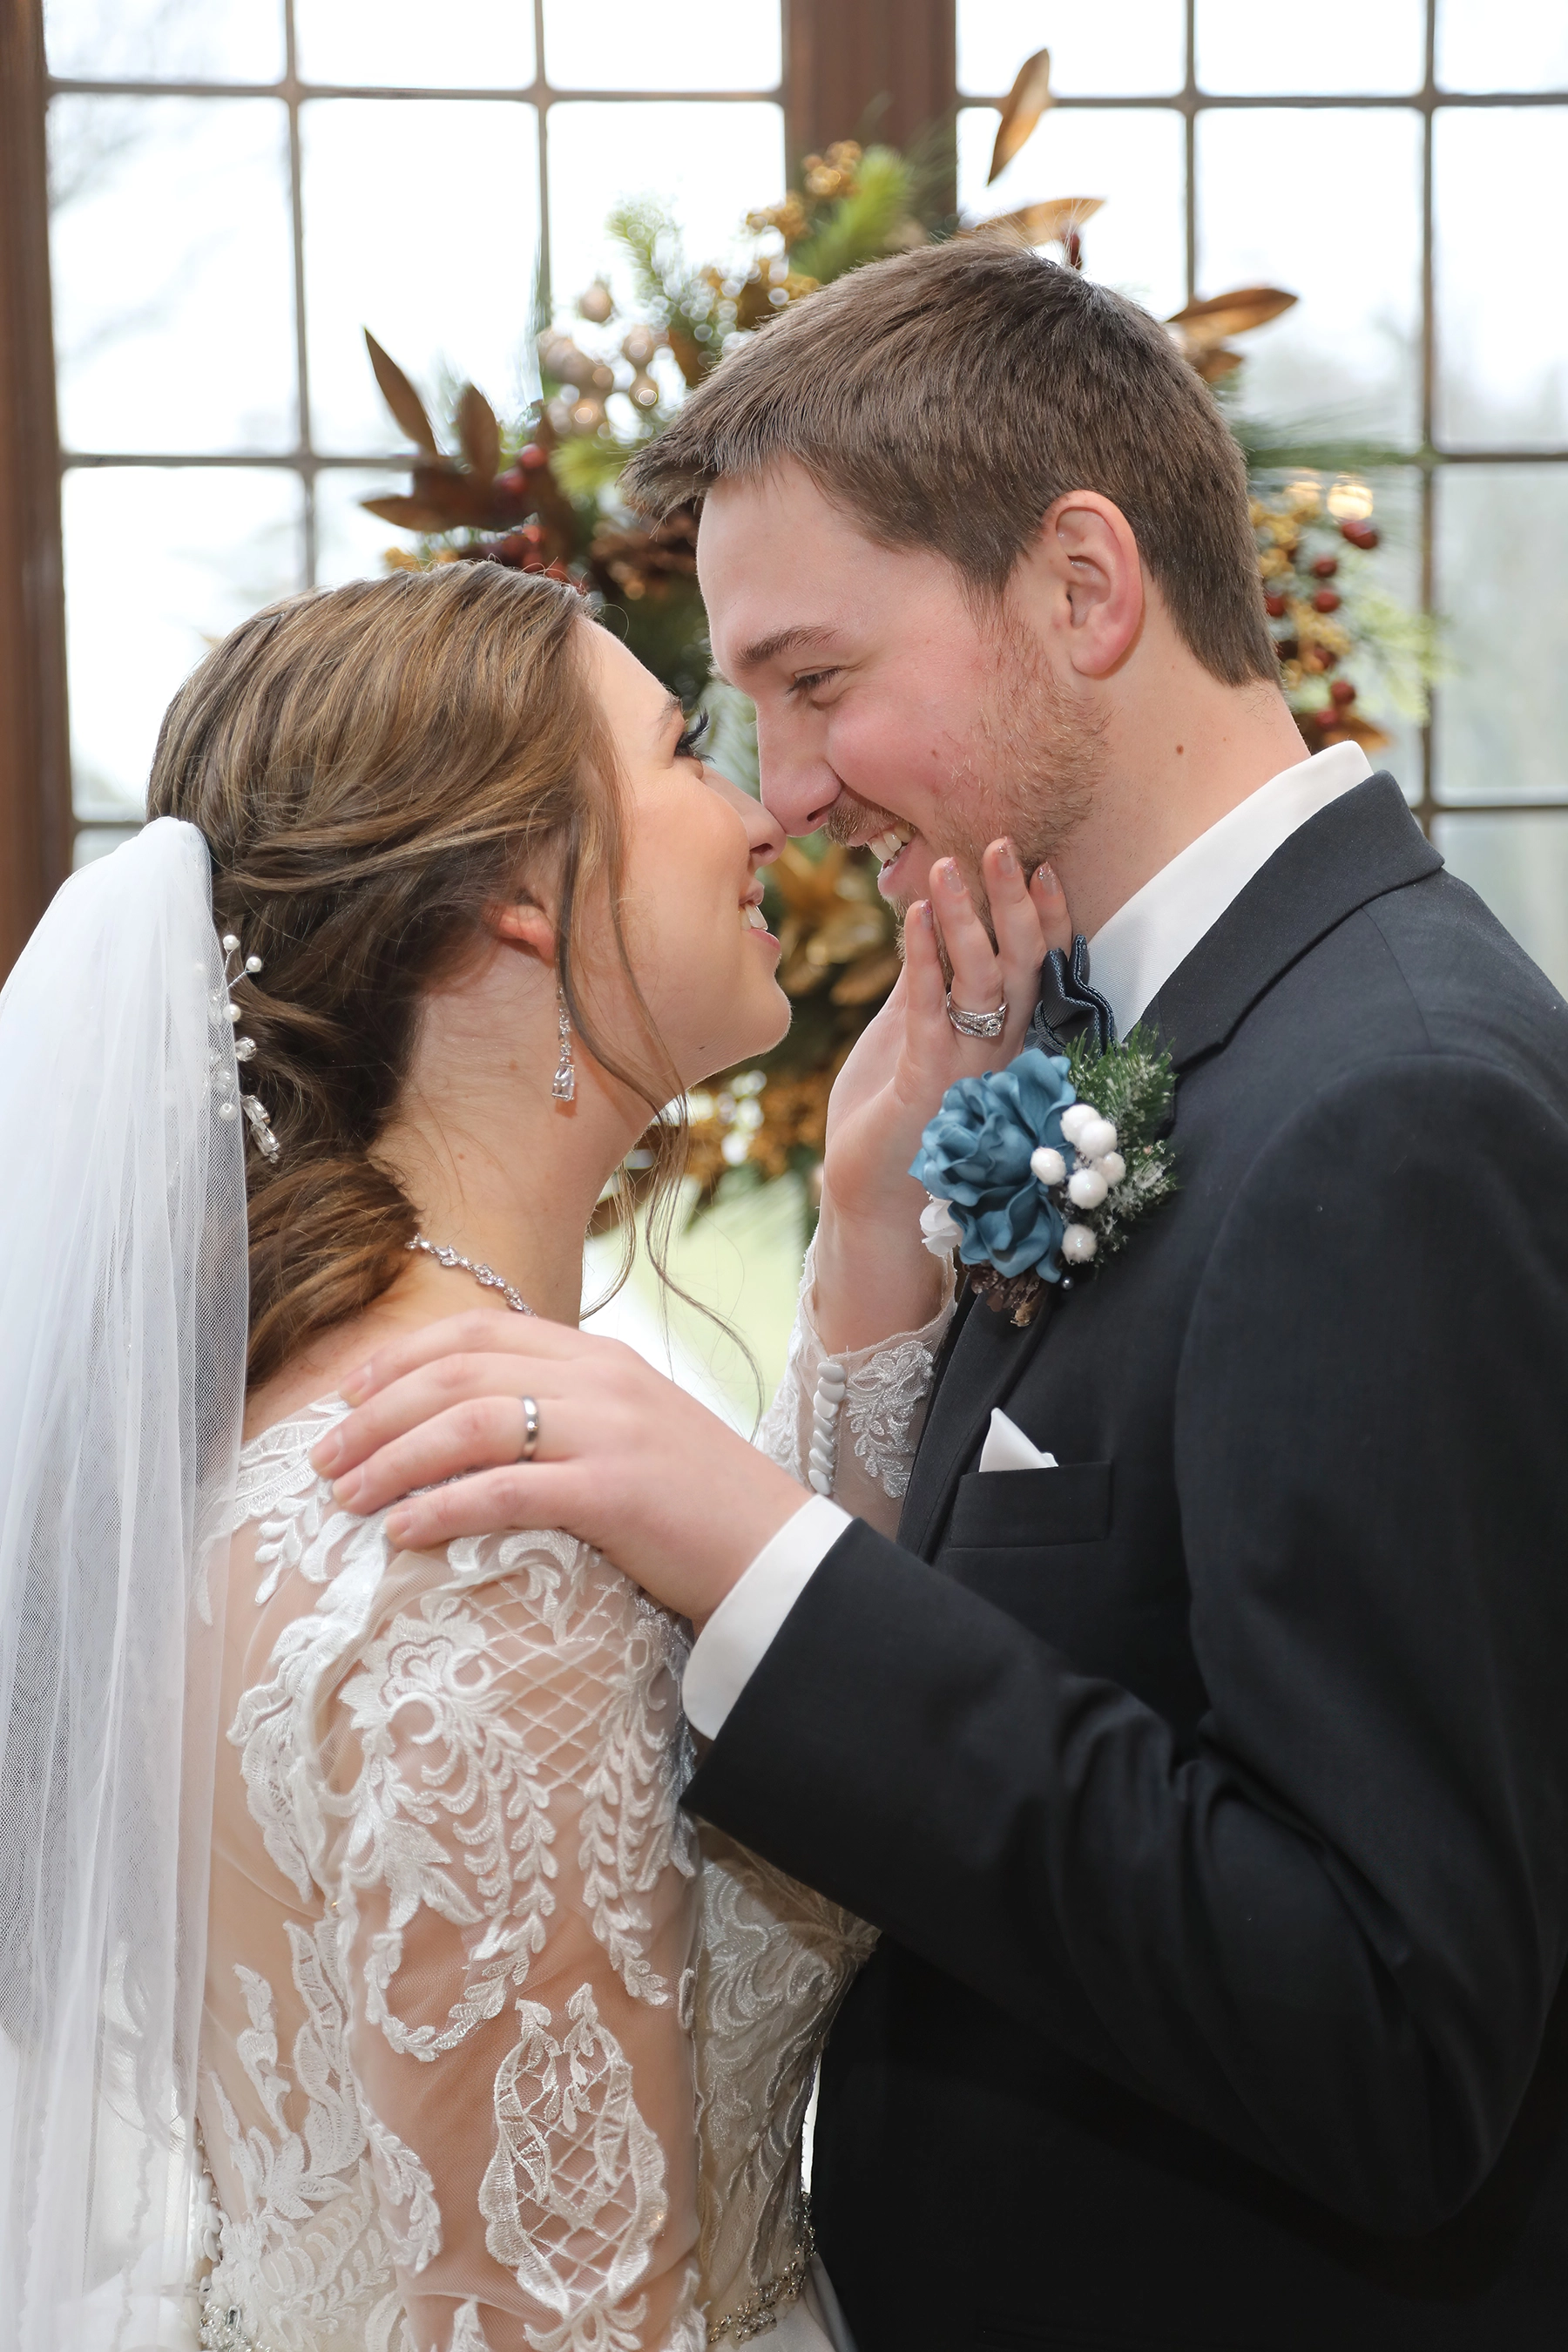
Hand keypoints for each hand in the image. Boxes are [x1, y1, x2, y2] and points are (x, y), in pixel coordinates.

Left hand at [308, 1311, 805, 1620]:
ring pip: (471, 1424)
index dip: (401, 1358)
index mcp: (599, 1357)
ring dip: (394, 1458)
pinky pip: (506, 1490)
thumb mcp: (629, 1431)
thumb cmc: (695, 1505)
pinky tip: (402, 1531)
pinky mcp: (614, 1493)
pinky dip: (443, 1507)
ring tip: (346, 1498)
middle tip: (323, 1458)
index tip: (346, 1394)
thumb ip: (562, 1412)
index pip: (479, 1331)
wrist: (775, 1553)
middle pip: (459, 1375)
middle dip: (376, 1414)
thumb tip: (470, 1427)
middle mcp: (599, 1380)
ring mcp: (608, 1433)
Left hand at [813, 844, 1072, 1352]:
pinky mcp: (925, 1083)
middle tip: (1003, 844)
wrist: (868, 1195)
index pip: (1034, 969)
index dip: (1044, 918)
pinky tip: (909, 916)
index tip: (1041, 866)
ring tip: (947, 866)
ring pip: (982, 983)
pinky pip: (931, 1012)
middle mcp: (997, 1052)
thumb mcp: (910, 1034)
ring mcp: (965, 1069)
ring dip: (965, 920)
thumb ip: (927, 983)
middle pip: (1021, 966)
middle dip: (1014, 903)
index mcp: (1001, 1039)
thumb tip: (930, 923)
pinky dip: (921, 960)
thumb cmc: (890, 1114)